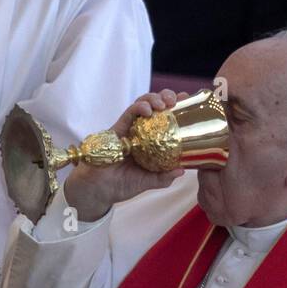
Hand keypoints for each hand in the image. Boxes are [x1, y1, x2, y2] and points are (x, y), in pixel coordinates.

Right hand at [63, 89, 187, 222]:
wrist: (99, 189)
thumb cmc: (122, 185)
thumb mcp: (147, 182)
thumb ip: (163, 177)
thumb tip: (182, 170)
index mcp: (150, 141)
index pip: (165, 120)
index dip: (176, 109)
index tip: (187, 103)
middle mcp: (140, 131)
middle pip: (155, 106)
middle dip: (166, 97)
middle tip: (177, 100)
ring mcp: (129, 128)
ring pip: (142, 104)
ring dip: (154, 99)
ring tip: (163, 103)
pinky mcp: (117, 128)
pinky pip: (129, 113)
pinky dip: (139, 108)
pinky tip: (147, 110)